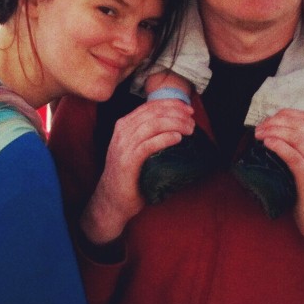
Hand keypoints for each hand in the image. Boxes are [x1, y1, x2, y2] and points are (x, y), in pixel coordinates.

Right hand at [80, 99, 193, 243]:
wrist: (111, 200)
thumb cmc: (130, 174)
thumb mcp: (135, 148)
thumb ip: (148, 135)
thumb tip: (176, 125)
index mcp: (124, 125)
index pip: (149, 106)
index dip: (171, 104)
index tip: (188, 108)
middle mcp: (122, 131)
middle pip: (153, 113)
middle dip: (176, 112)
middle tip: (192, 120)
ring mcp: (124, 146)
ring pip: (152, 125)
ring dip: (174, 124)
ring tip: (189, 129)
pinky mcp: (128, 162)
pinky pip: (148, 145)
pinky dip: (164, 139)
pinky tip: (177, 138)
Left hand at [256, 108, 303, 274]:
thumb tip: (283, 134)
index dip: (286, 114)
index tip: (271, 119)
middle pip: (300, 124)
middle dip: (276, 121)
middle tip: (261, 127)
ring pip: (296, 136)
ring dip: (273, 131)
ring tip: (260, 134)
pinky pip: (292, 156)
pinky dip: (278, 146)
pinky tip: (267, 143)